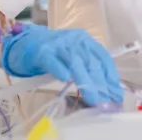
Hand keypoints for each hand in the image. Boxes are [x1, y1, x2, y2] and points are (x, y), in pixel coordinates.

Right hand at [0, 24, 122, 105]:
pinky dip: (60, 70)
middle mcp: (74, 39)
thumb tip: (106, 90)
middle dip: (101, 83)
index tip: (116, 92)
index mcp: (85, 40)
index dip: (110, 75)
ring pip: (75, 63)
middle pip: (91, 62)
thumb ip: (88, 68)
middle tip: (107, 100)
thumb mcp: (73, 56)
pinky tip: (66, 80)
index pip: (102, 57)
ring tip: (93, 98)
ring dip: (86, 82)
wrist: (25, 43)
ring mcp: (58, 44)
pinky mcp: (43, 51)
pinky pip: (53, 61)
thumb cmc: (54, 53)